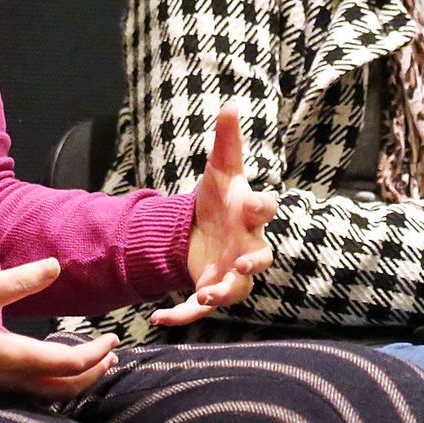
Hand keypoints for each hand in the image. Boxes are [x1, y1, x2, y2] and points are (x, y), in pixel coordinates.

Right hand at [0, 258, 118, 397]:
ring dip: (77, 381)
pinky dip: (54, 383)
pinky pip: (32, 392)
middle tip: (113, 353)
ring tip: (95, 362)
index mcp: (9, 357)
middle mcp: (7, 378)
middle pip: (64, 388)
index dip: (96, 354)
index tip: (113, 337)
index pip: (67, 365)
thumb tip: (55, 266)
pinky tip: (53, 365)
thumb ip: (16, 281)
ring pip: (49, 394)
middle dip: (94, 373)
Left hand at [153, 103, 276, 326]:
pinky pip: (198, 310)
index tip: (254, 203)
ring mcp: (230, 273)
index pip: (265, 210)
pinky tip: (158, 320)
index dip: (263, 207)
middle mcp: (247, 247)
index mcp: (249, 215)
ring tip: (204, 296)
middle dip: (253, 262)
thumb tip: (230, 103)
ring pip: (234, 290)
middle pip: (260, 257)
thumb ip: (227, 140)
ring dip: (221, 294)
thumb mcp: (220, 169)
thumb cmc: (220, 200)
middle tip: (242, 263)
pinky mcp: (209, 291)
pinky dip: (180, 318)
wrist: (204, 230)